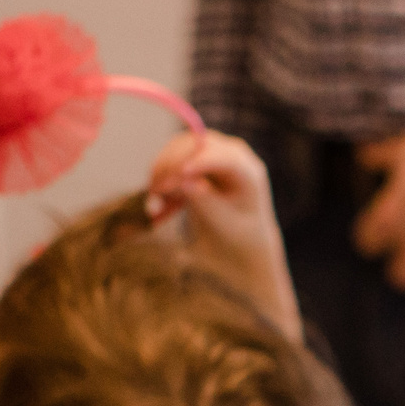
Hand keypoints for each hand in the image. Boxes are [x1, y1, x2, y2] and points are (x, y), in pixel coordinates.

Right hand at [147, 132, 301, 335]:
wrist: (247, 263)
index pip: (222, 156)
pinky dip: (161, 179)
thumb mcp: (220, 234)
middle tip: (153, 197)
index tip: (173, 181)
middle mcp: (238, 157)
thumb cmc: (238, 254)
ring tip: (156, 206)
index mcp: (250, 175)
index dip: (196, 162)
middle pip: (195, 142)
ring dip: (162, 171)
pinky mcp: (200, 163)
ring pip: (180, 147)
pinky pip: (173, 160)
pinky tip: (158, 207)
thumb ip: (203, 205)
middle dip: (170, 165)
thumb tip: (186, 181)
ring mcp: (219, 156)